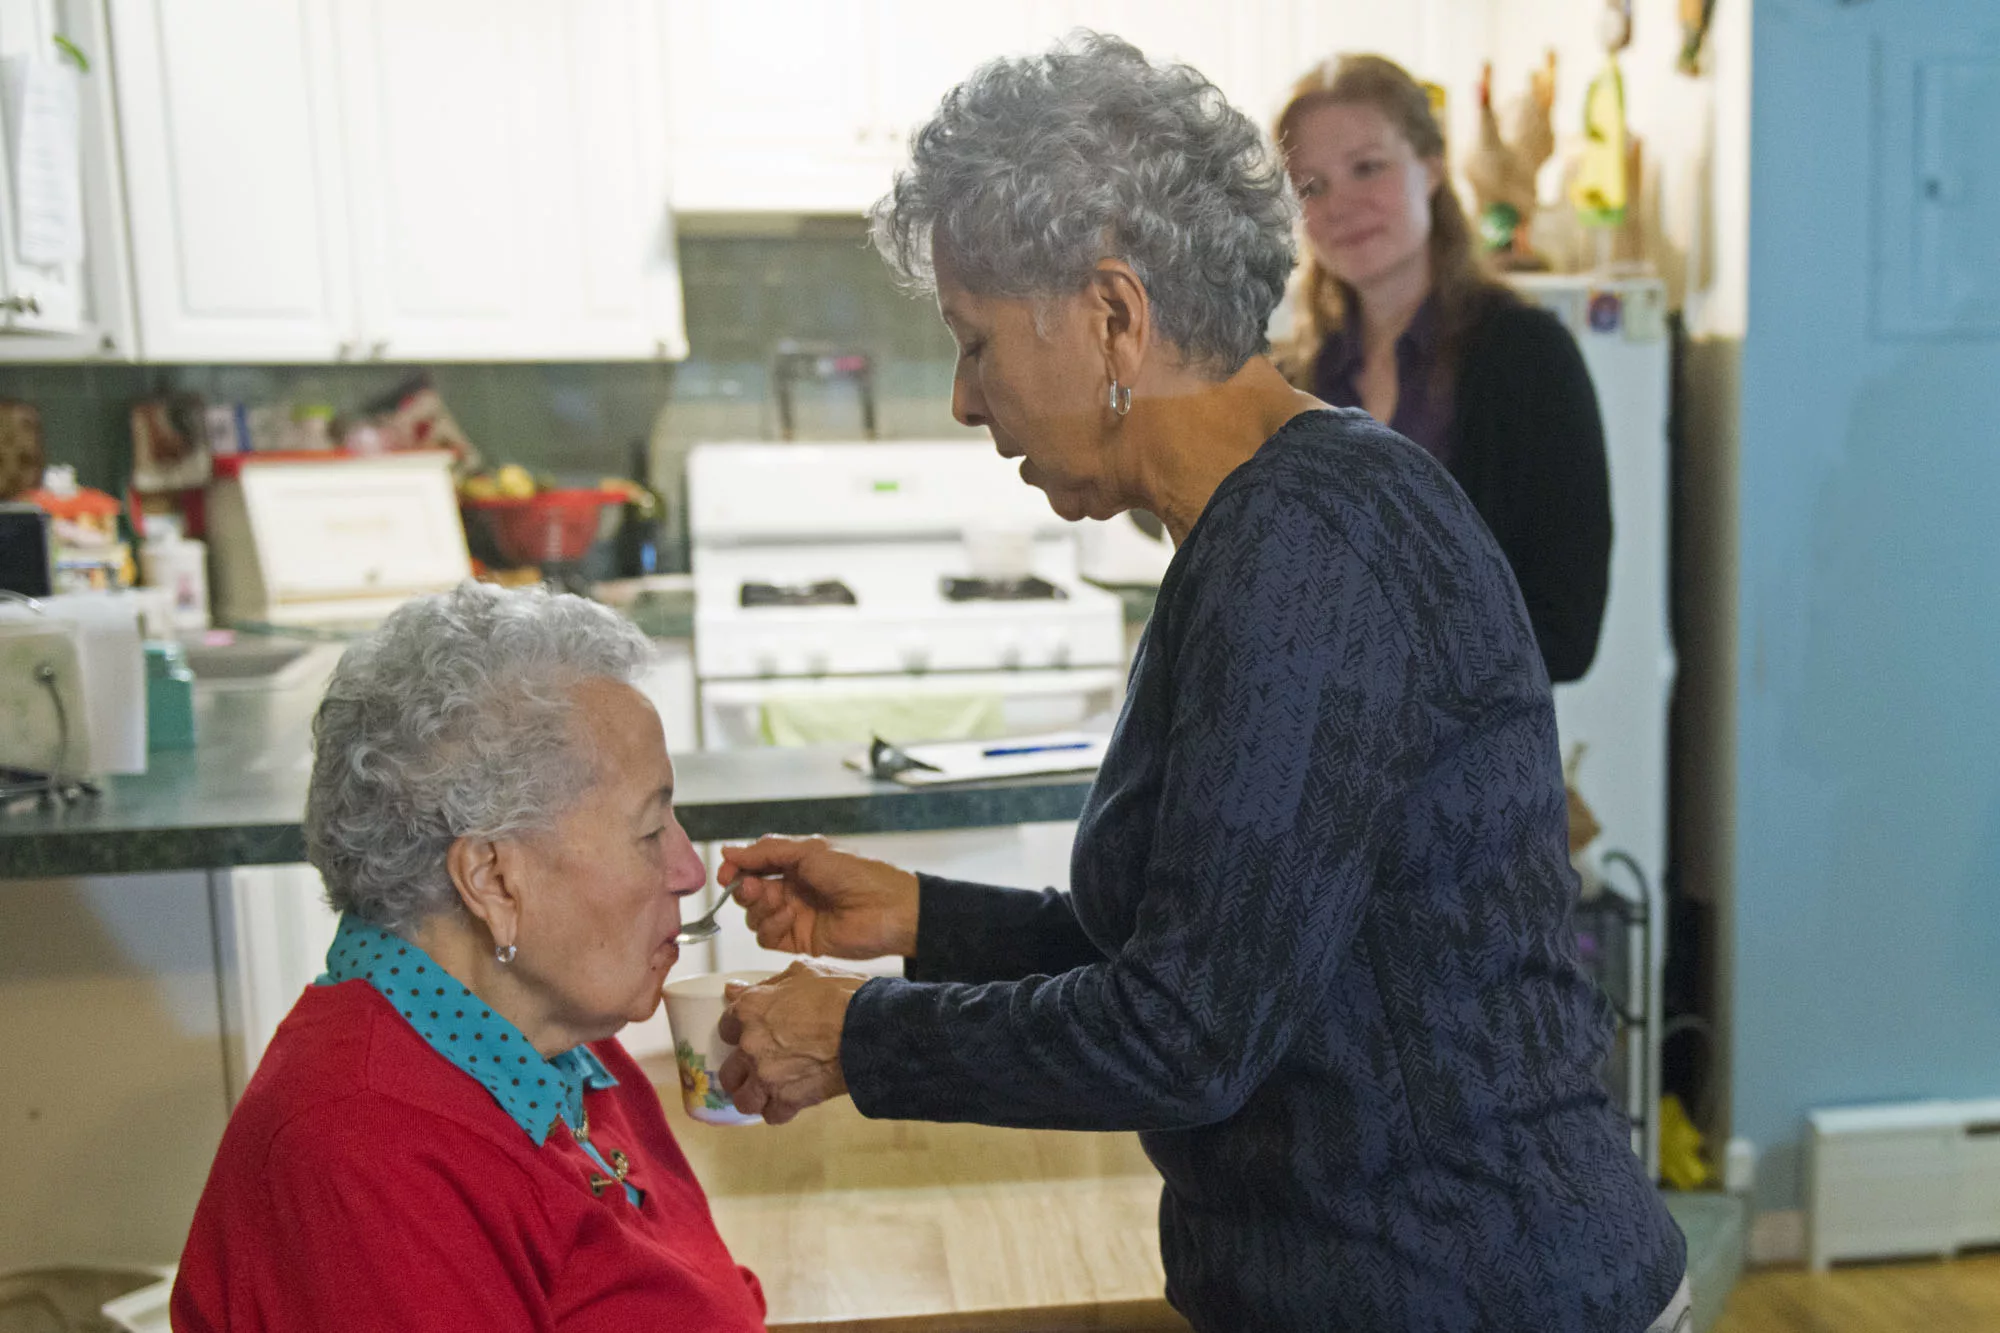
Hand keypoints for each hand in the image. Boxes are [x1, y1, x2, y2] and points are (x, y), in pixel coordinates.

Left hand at [717, 960, 865, 1124]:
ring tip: (771, 1092)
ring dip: (755, 1097)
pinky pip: (772, 1115)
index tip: (750, 1034)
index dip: (739, 1031)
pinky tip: (791, 1101)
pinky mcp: (787, 1099)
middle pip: (729, 1072)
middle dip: (742, 1072)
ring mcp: (766, 1075)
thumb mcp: (804, 973)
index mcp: (751, 1009)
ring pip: (743, 1100)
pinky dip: (781, 1111)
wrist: (869, 1027)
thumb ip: (767, 984)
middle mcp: (751, 1044)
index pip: (725, 1027)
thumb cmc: (841, 995)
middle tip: (759, 1068)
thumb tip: (734, 988)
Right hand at [719, 835, 919, 959]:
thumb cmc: (857, 873)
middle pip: (750, 892)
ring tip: (780, 902)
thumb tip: (729, 851)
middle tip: (756, 887)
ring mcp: (795, 916)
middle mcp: (793, 889)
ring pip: (754, 916)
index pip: (754, 866)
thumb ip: (768, 851)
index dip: (737, 869)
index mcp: (797, 864)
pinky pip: (767, 938)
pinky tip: (788, 918)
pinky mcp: (799, 941)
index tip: (727, 873)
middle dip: (746, 889)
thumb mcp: (810, 851)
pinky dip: (770, 927)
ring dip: (759, 908)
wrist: (888, 909)